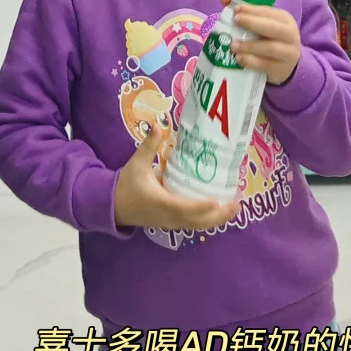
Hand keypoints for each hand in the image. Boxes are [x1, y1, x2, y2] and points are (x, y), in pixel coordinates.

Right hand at [113, 128, 237, 231]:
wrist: (113, 206)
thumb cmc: (126, 184)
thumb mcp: (136, 163)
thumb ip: (149, 145)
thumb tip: (158, 124)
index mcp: (161, 202)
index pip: (185, 207)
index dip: (202, 206)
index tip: (218, 200)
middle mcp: (169, 216)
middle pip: (198, 222)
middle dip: (219, 215)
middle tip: (237, 204)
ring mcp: (171, 222)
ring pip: (197, 226)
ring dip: (216, 220)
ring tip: (233, 208)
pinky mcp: (171, 223)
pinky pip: (192, 225)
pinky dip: (207, 221)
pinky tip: (217, 212)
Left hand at [221, 0, 301, 85]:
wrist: (287, 64)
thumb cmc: (270, 38)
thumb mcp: (263, 23)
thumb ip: (245, 11)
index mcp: (285, 19)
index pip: (269, 12)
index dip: (252, 10)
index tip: (236, 9)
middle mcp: (290, 35)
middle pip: (273, 28)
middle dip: (253, 23)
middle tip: (236, 20)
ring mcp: (288, 53)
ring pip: (270, 48)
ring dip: (250, 46)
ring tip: (233, 45)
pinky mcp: (281, 69)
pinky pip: (266, 65)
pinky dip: (251, 61)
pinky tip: (239, 58)